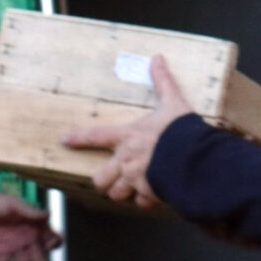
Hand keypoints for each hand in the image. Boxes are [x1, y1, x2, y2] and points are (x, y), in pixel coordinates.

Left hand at [61, 54, 192, 207]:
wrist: (196, 156)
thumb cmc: (181, 129)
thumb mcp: (172, 102)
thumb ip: (163, 82)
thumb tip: (157, 58)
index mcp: (127, 137)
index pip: (96, 136)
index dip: (78, 138)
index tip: (64, 141)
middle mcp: (126, 160)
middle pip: (99, 179)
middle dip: (103, 180)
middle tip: (111, 176)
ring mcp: (136, 179)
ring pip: (116, 194)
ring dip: (122, 191)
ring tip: (131, 187)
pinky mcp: (150, 193)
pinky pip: (141, 202)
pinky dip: (145, 200)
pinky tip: (152, 194)